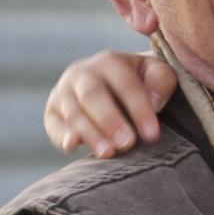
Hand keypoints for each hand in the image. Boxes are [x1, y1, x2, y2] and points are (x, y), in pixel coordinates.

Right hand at [42, 50, 176, 157]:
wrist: (115, 84)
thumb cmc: (144, 82)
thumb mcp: (158, 75)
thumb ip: (161, 82)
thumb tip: (153, 103)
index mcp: (110, 61)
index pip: (125, 85)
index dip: (139, 110)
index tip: (152, 134)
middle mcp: (81, 73)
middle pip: (93, 96)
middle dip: (110, 121)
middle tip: (128, 143)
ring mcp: (63, 92)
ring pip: (73, 113)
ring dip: (90, 134)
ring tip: (108, 153)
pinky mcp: (52, 112)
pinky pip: (53, 125)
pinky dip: (61, 136)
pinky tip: (72, 146)